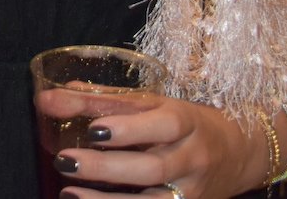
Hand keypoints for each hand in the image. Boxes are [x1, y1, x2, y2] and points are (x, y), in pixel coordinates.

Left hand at [40, 88, 270, 198]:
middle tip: (65, 160)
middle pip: (153, 168)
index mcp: (186, 122)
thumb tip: (48, 98)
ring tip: (68, 192)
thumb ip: (102, 100)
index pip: (163, 125)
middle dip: (107, 167)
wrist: (238, 152)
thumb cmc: (183, 122)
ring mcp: (191, 190)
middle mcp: (192, 158)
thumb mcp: (152, 103)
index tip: (93, 129)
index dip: (130, 129)